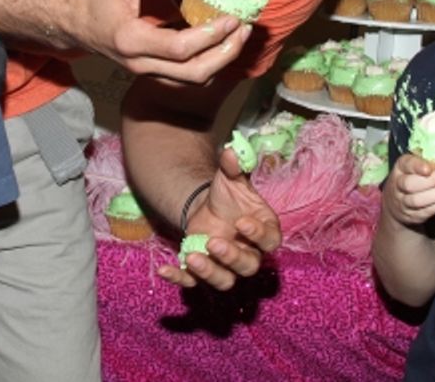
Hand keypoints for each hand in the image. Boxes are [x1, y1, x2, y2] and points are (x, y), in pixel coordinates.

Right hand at [58, 0, 249, 83]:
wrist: (67, 22)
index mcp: (131, 39)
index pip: (181, 48)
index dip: (212, 35)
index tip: (231, 17)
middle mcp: (139, 62)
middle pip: (194, 73)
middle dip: (226, 53)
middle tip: (245, 29)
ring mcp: (144, 70)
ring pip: (192, 78)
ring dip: (221, 59)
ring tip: (239, 34)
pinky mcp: (149, 68)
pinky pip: (185, 72)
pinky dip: (208, 58)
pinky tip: (220, 37)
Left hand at [157, 147, 280, 289]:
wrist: (208, 208)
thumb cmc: (228, 196)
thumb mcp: (230, 179)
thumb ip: (233, 168)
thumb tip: (231, 150)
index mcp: (263, 231)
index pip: (270, 240)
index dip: (258, 235)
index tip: (240, 222)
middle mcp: (249, 253)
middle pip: (248, 266)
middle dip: (231, 257)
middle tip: (212, 242)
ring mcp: (226, 267)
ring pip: (224, 281)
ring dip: (209, 273)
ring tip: (191, 257)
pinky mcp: (203, 273)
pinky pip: (193, 283)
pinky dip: (179, 279)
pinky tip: (164, 270)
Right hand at [382, 153, 434, 226]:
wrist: (396, 205)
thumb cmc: (411, 179)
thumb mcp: (413, 167)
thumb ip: (426, 163)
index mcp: (400, 168)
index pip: (406, 165)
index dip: (417, 167)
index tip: (429, 169)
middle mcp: (398, 185)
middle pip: (410, 185)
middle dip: (432, 180)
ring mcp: (404, 202)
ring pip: (418, 200)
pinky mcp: (413, 215)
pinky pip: (428, 210)